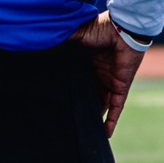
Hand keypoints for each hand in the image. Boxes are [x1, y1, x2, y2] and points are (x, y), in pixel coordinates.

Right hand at [70, 13, 145, 136]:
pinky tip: (105, 134)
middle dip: (85, 109)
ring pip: (103, 106)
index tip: (60, 104)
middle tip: (71, 123)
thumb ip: (61, 41)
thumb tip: (41, 38)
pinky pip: (116, 107)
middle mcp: (100, 75)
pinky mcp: (121, 86)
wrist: (122, 28)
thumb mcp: (76, 37)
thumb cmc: (101, 29)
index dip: (72, 93)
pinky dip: (112, 120)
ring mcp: (112, 82)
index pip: (80, 83)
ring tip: (86, 134)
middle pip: (92, 97)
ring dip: (97, 118)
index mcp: (89, 64)